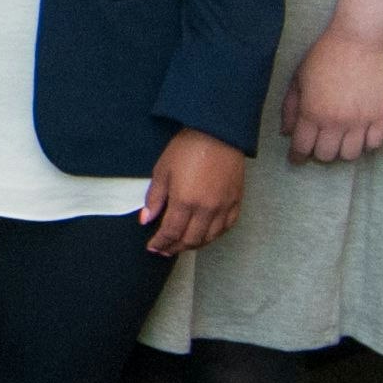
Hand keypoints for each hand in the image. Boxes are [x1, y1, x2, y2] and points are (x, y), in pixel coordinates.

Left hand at [140, 129, 247, 255]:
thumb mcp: (162, 170)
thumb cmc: (187, 148)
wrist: (217, 133)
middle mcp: (206, 208)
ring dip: (194, 244)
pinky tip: (205, 235)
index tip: (152, 247)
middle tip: (164, 250)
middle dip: (175, 247)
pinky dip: (214, 235)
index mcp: (185, 201)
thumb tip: (146, 220)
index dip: (160, 243)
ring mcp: (223, 206)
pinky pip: (227, 227)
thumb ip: (154, 198)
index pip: (171, 232)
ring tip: (182, 245)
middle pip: (190, 239)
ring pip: (209, 237)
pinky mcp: (236, 201)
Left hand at [282, 23, 382, 163]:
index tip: (297, 158)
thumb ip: (290, 107)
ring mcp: (360, 120)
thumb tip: (285, 132)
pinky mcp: (381, 115)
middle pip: (326, 155)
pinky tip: (361, 135)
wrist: (361, 39)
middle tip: (319, 143)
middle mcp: (335, 121)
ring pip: (350, 155)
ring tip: (340, 140)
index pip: (301, 147)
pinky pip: (375, 143)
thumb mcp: (298, 78)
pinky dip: (366, 144)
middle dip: (319, 153)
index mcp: (311, 112)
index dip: (297, 156)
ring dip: (342, 150)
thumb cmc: (325, 55)